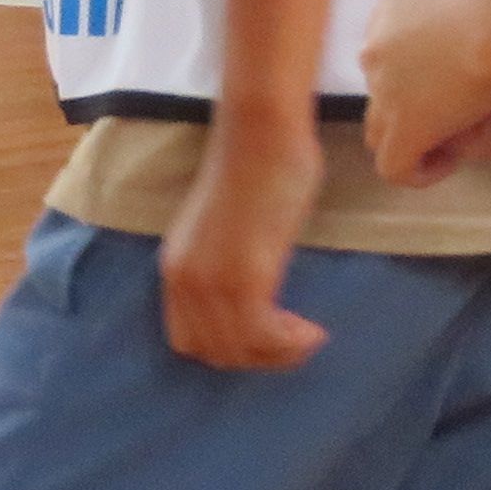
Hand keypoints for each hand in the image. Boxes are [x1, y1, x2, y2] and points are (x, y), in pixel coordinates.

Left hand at [160, 116, 331, 370]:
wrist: (262, 132)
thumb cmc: (258, 162)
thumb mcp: (228, 224)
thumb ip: (229, 257)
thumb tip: (255, 279)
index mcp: (177, 267)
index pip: (189, 339)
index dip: (231, 349)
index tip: (268, 338)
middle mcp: (186, 280)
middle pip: (213, 352)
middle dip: (257, 358)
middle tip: (295, 344)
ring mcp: (213, 281)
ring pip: (239, 350)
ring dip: (278, 354)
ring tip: (309, 339)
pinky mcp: (246, 277)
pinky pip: (264, 335)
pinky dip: (291, 343)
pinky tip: (314, 332)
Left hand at [359, 0, 490, 187]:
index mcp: (391, 12)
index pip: (389, 55)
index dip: (422, 75)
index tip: (461, 79)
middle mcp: (376, 52)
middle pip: (384, 95)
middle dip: (423, 108)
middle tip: (470, 109)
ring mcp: (386, 94)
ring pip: (385, 132)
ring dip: (425, 138)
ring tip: (474, 130)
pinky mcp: (405, 130)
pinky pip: (396, 168)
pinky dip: (422, 171)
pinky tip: (452, 160)